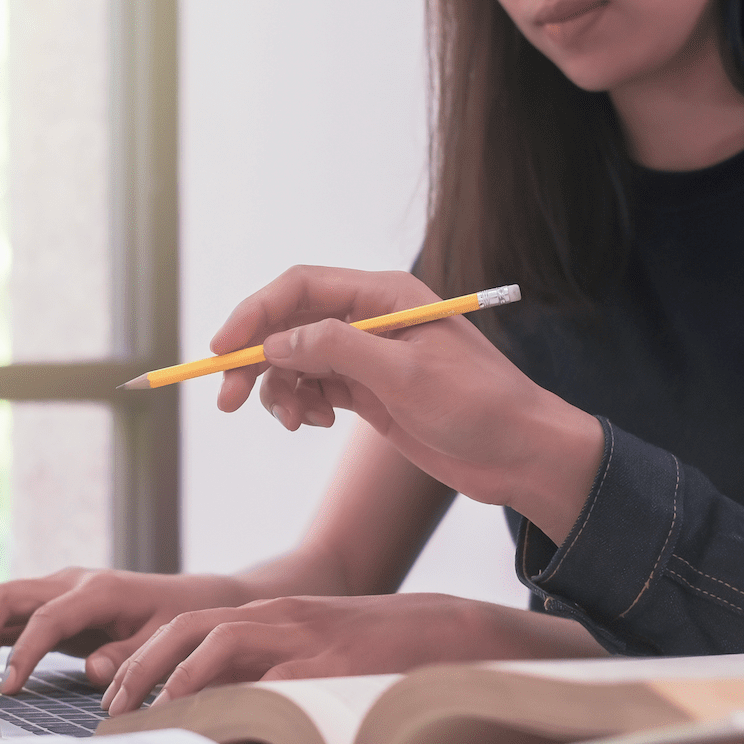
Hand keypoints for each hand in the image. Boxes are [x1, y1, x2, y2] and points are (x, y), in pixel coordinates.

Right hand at [0, 568, 252, 693]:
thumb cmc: (180, 619)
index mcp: (99, 590)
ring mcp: (57, 591)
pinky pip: (11, 617)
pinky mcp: (52, 606)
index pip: (46, 618)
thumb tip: (94, 673)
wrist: (192, 599)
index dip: (24, 652)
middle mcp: (71, 583)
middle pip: (6, 596)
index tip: (8, 689)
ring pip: (1, 603)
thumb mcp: (167, 640)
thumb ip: (130, 656)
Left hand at [102, 593, 604, 714]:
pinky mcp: (331, 659)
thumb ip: (273, 672)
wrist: (451, 631)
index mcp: (272, 615)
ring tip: (146, 710)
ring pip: (218, 637)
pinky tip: (213, 718)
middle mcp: (280, 616)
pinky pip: (271, 676)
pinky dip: (235, 692)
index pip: (190, 624)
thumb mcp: (319, 653)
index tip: (115, 691)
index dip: (146, 653)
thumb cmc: (383, 651)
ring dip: (173, 672)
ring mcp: (304, 635)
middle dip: (141, 661)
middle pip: (188, 623)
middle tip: (111, 703)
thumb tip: (220, 718)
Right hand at [210, 265, 602, 539]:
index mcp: (385, 295)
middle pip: (289, 324)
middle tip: (229, 400)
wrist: (521, 455)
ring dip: (280, 390)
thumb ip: (337, 351)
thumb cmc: (479, 407)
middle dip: (255, 359)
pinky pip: (314, 389)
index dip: (254, 314)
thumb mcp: (406, 376)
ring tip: (297, 424)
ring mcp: (368, 357)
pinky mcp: (369, 393)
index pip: (300, 287)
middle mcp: (372, 319)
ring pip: (296, 361)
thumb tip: (275, 342)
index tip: (222, 351)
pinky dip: (302, 406)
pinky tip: (317, 425)